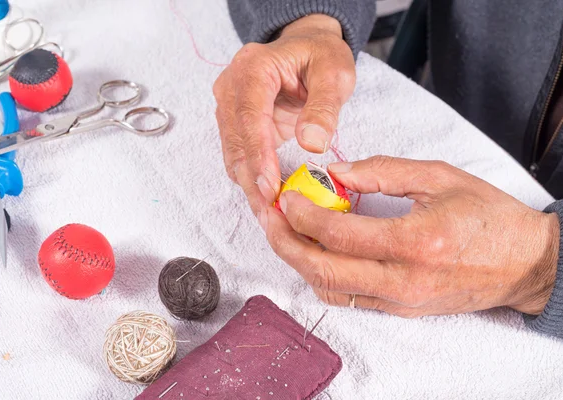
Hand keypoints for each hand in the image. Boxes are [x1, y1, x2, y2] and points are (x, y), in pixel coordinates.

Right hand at [213, 14, 355, 212]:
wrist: (306, 48)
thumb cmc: (321, 57)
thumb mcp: (334, 74)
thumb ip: (324, 107)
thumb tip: (312, 143)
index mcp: (253, 68)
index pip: (250, 117)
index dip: (259, 156)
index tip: (270, 188)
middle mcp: (231, 86)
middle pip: (235, 141)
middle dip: (252, 181)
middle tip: (270, 215)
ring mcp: (228, 105)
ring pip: (232, 154)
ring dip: (249, 185)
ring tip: (269, 215)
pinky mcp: (233, 123)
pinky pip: (238, 155)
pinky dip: (251, 179)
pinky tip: (266, 199)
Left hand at [259, 156, 560, 316]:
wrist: (523, 263)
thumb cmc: (487, 217)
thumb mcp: (439, 177)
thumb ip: (383, 171)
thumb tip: (337, 171)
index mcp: (415, 241)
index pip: (338, 233)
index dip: (302, 214)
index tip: (284, 196)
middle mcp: (403, 279)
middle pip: (322, 270)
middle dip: (284, 243)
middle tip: (268, 217)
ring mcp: (400, 301)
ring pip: (328, 288)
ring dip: (298, 260)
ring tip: (284, 231)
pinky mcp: (399, 310)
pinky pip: (347, 297)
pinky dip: (321, 275)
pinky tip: (313, 251)